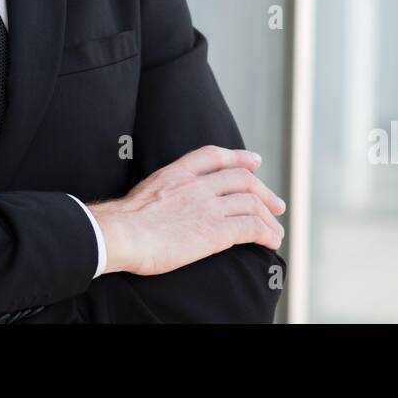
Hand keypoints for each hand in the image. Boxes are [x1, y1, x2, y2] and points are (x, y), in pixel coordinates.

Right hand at [88, 145, 284, 276]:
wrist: (121, 233)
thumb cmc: (124, 222)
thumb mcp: (146, 191)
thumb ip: (165, 191)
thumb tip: (166, 203)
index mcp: (178, 173)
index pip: (215, 156)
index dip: (239, 157)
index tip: (255, 162)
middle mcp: (197, 185)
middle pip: (242, 179)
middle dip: (264, 191)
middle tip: (276, 204)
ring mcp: (208, 206)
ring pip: (252, 203)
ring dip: (269, 217)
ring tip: (276, 230)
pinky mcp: (216, 231)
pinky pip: (252, 227)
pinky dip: (267, 233)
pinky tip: (271, 242)